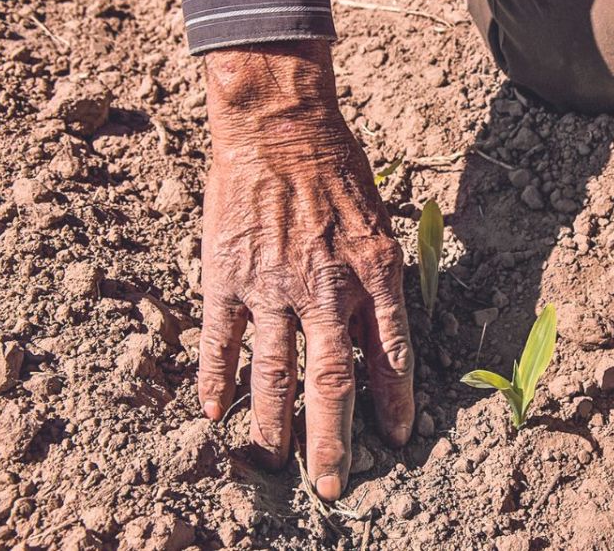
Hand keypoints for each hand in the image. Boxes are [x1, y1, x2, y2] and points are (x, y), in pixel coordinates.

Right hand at [197, 42, 412, 499]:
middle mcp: (326, 290)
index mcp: (374, 276)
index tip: (398, 439)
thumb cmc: (340, 171)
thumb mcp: (381, 226)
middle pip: (331, 383)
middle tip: (331, 487)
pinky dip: (218, 379)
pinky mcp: (228, 276)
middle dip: (333, 442)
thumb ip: (379, 284)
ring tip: (274, 461)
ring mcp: (273, 287)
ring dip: (274, 424)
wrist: (280, 127)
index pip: (390, 357)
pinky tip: (215, 412)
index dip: (395, 403)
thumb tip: (379, 339)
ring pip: (274, 373)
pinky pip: (222, 340)